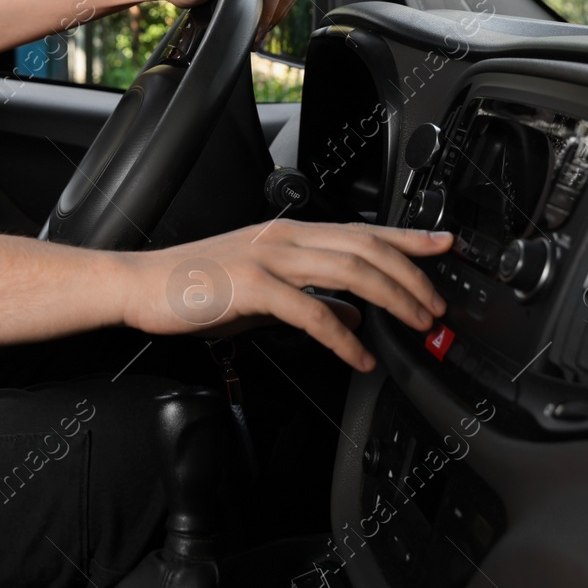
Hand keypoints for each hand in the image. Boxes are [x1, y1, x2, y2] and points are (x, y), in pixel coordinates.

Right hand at [122, 221, 453, 370]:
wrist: (141, 286)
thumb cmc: (195, 288)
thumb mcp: (263, 292)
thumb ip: (310, 297)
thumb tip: (353, 311)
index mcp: (288, 234)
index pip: (362, 230)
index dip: (410, 237)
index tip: (447, 245)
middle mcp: (284, 238)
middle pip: (368, 248)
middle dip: (413, 277)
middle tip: (438, 308)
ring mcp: (269, 258)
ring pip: (351, 271)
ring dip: (394, 300)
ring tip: (416, 327)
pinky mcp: (253, 286)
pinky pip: (313, 312)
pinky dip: (344, 337)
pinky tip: (359, 357)